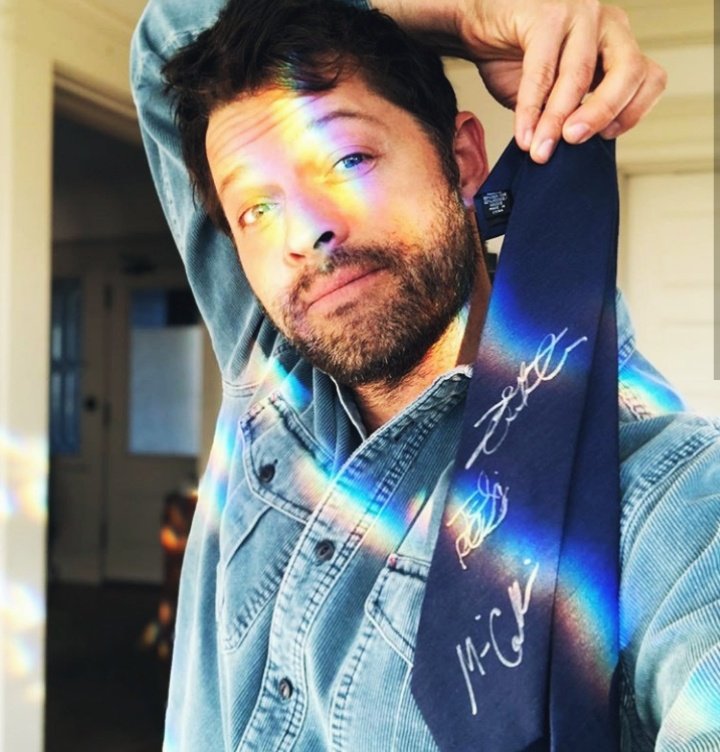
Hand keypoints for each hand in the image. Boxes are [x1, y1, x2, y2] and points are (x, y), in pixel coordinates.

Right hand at [372, 0, 666, 162]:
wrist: (477, 26)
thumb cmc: (516, 57)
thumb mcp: (551, 93)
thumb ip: (568, 116)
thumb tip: (570, 155)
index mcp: (616, 44)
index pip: (648, 78)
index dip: (632, 113)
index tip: (605, 137)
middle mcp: (605, 25)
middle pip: (629, 72)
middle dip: (602, 114)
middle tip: (574, 142)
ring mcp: (578, 15)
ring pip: (582, 74)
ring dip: (558, 119)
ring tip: (541, 150)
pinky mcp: (545, 15)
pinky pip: (540, 72)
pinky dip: (530, 109)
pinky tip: (523, 134)